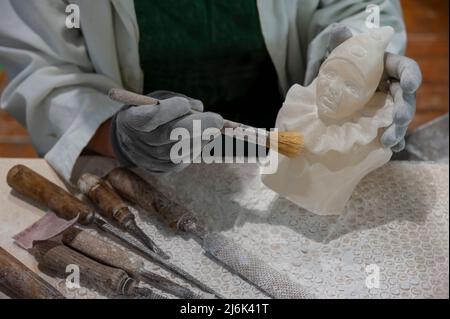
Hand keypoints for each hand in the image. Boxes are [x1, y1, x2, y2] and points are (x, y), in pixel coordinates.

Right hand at [110, 91, 222, 172]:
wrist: (133, 141)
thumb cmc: (149, 112)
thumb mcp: (156, 99)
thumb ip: (176, 100)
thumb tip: (200, 108)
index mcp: (132, 120)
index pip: (151, 116)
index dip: (169, 110)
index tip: (184, 104)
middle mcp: (140, 142)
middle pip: (172, 134)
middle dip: (198, 126)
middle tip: (217, 120)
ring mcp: (152, 159)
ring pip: (184, 148)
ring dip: (203, 137)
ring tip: (214, 127)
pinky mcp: (165, 169)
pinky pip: (187, 158)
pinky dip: (199, 146)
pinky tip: (205, 137)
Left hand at [309, 24, 422, 151]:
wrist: (335, 85)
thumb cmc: (345, 67)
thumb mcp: (343, 54)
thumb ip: (342, 43)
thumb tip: (338, 30)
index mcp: (389, 68)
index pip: (405, 69)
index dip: (410, 76)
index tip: (410, 84)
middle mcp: (392, 88)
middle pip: (405, 99)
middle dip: (404, 109)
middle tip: (398, 119)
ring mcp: (387, 107)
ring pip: (399, 119)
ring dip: (397, 130)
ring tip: (389, 141)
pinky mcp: (379, 122)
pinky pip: (389, 132)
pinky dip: (393, 142)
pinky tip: (391, 149)